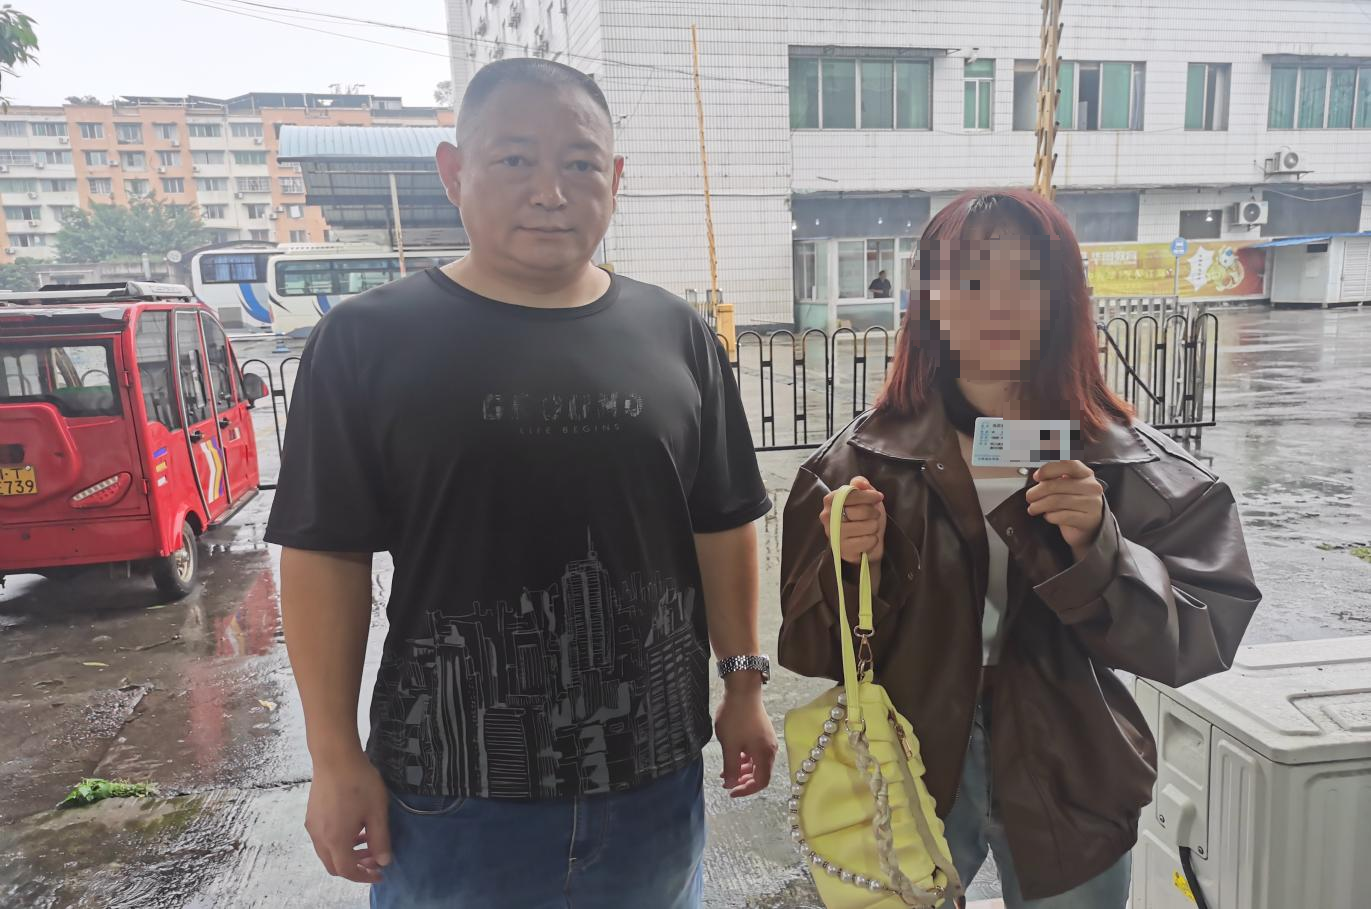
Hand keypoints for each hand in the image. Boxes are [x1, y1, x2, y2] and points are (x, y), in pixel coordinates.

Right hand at [305, 751, 392, 883]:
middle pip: (334, 865)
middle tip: (374, 858)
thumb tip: (383, 861)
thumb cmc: (359, 783)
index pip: (347, 871)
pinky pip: (323, 838)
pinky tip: (354, 825)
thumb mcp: (377, 812)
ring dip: (347, 853)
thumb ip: (380, 840)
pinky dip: (338, 841)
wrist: (335, 756)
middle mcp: (319, 837)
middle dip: (355, 867)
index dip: (364, 876)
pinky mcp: (311, 814)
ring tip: (367, 839)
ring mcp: (312, 825)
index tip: (379, 873)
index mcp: (336, 840)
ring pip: (327, 852)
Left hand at [714, 679, 777, 797]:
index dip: (746, 790)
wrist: (743, 689)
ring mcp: (767, 740)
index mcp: (765, 755)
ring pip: (756, 762)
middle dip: (743, 780)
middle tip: (727, 782)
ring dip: (742, 769)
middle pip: (760, 773)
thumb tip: (730, 785)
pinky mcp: (762, 732)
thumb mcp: (730, 746)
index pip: (761, 782)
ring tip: (725, 770)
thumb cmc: (736, 718)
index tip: (730, 791)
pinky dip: (744, 758)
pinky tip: (732, 755)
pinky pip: (755, 752)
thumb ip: (731, 768)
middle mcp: (770, 749)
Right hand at [819, 476, 885, 564]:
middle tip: (874, 516)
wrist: (863, 541)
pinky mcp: (843, 550)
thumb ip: (860, 484)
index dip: (869, 495)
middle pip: (861, 511)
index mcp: (830, 500)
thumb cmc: (863, 516)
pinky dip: (873, 540)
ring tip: (870, 528)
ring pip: (867, 527)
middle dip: (873, 513)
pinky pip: (867, 541)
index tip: (879, 497)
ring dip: (874, 527)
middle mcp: (827, 517)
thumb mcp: (863, 496)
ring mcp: (834, 535)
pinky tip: (868, 539)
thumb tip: (860, 483)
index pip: (852, 494)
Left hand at [1025, 460, 1104, 557]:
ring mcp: (1092, 504)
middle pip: (1057, 485)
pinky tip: (1048, 516)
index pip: (1068, 464)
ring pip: (1057, 501)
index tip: (1036, 477)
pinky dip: (1049, 516)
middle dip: (1037, 492)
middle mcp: (1091, 487)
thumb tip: (1038, 476)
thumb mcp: (1067, 486)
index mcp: (1085, 474)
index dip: (1049, 469)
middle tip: (1029, 497)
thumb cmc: (1074, 503)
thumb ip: (1055, 479)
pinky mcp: (1088, 520)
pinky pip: (1061, 516)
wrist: (1090, 525)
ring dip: (1039, 505)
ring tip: (1033, 508)